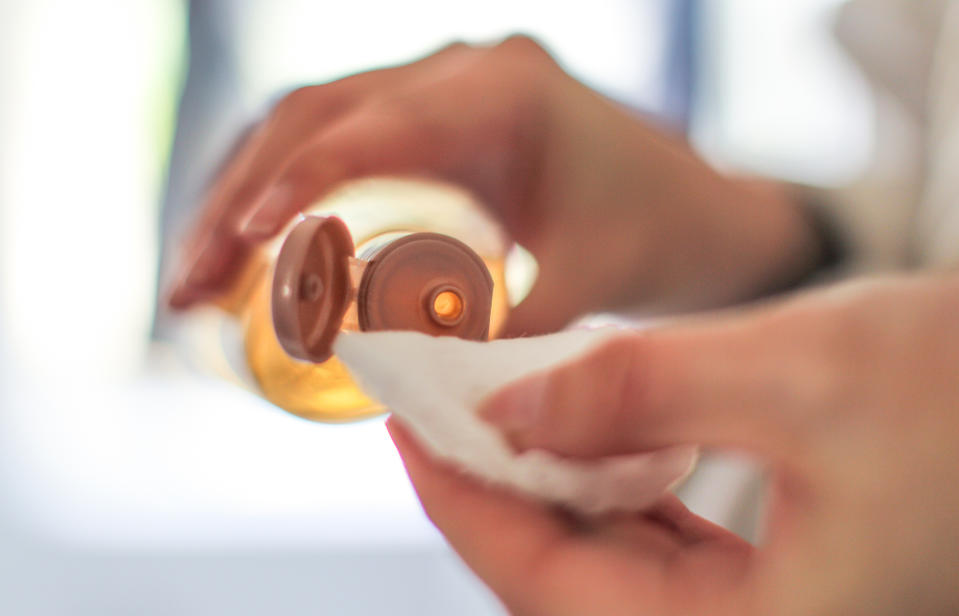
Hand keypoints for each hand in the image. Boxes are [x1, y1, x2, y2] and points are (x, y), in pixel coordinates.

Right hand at [168, 36, 818, 334]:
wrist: (697, 208)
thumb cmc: (658, 235)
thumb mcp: (590, 283)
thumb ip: (503, 333)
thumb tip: (405, 382)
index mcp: (505, 93)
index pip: (376, 127)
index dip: (299, 183)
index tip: (243, 249)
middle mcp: (461, 72)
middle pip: (315, 116)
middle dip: (242, 201)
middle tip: (189, 287)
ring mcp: (438, 87)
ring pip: (309, 121)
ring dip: (244, 193)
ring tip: (198, 276)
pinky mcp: (428, 117)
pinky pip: (333, 137)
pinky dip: (282, 188)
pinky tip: (248, 245)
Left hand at [390, 272, 958, 614]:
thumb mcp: (794, 374)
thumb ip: (636, 391)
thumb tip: (508, 408)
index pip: (548, 585)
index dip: (461, 499)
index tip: (405, 422)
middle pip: (568, 575)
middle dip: (497, 483)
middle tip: (440, 401)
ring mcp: (766, 612)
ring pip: (609, 557)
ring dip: (549, 479)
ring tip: (500, 404)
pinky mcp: (779, 573)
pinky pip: (660, 538)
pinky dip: (611, 481)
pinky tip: (586, 430)